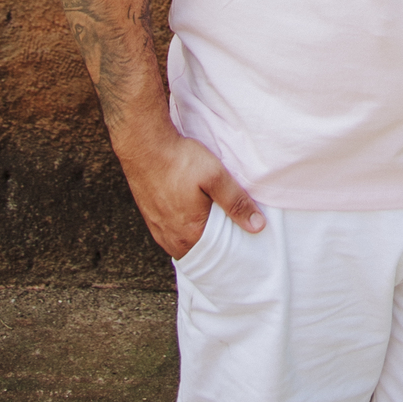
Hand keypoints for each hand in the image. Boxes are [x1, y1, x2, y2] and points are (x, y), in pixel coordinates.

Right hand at [119, 127, 264, 258]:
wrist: (145, 146)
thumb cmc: (180, 160)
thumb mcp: (215, 177)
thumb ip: (236, 202)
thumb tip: (257, 226)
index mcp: (190, 235)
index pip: (218, 255)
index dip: (233, 247)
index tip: (246, 239)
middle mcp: (172, 239)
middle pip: (202, 251)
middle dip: (218, 244)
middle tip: (235, 229)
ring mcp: (159, 231)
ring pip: (186, 244)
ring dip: (201, 237)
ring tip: (217, 221)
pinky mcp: (151, 219)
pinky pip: (173, 234)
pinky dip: (186, 230)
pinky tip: (196, 215)